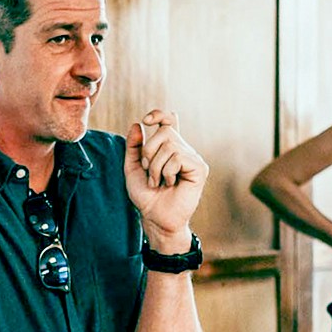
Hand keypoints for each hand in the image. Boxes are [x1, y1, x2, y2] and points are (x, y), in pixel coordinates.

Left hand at [124, 109, 207, 245]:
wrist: (155, 217)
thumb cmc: (145, 196)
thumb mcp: (132, 168)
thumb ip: (133, 147)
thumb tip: (137, 124)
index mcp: (168, 148)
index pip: (169, 120)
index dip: (159, 114)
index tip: (146, 120)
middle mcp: (183, 150)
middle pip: (164, 131)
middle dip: (148, 152)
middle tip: (148, 171)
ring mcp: (193, 158)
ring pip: (170, 145)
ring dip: (155, 166)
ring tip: (157, 181)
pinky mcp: (199, 168)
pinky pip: (178, 157)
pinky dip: (167, 172)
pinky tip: (169, 184)